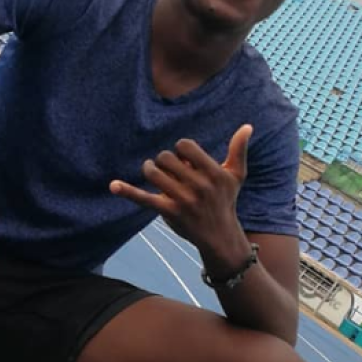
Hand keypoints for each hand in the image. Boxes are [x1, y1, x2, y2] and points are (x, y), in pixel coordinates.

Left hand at [110, 124, 253, 269]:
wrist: (220, 236)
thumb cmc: (226, 201)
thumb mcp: (236, 176)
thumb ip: (239, 150)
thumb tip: (247, 126)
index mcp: (214, 173)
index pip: (185, 146)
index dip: (181, 149)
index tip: (185, 159)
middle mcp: (199, 186)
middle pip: (166, 157)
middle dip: (164, 160)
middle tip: (168, 168)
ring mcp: (183, 200)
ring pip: (154, 173)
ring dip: (150, 169)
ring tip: (153, 171)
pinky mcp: (169, 212)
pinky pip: (144, 198)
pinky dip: (127, 191)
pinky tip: (113, 185)